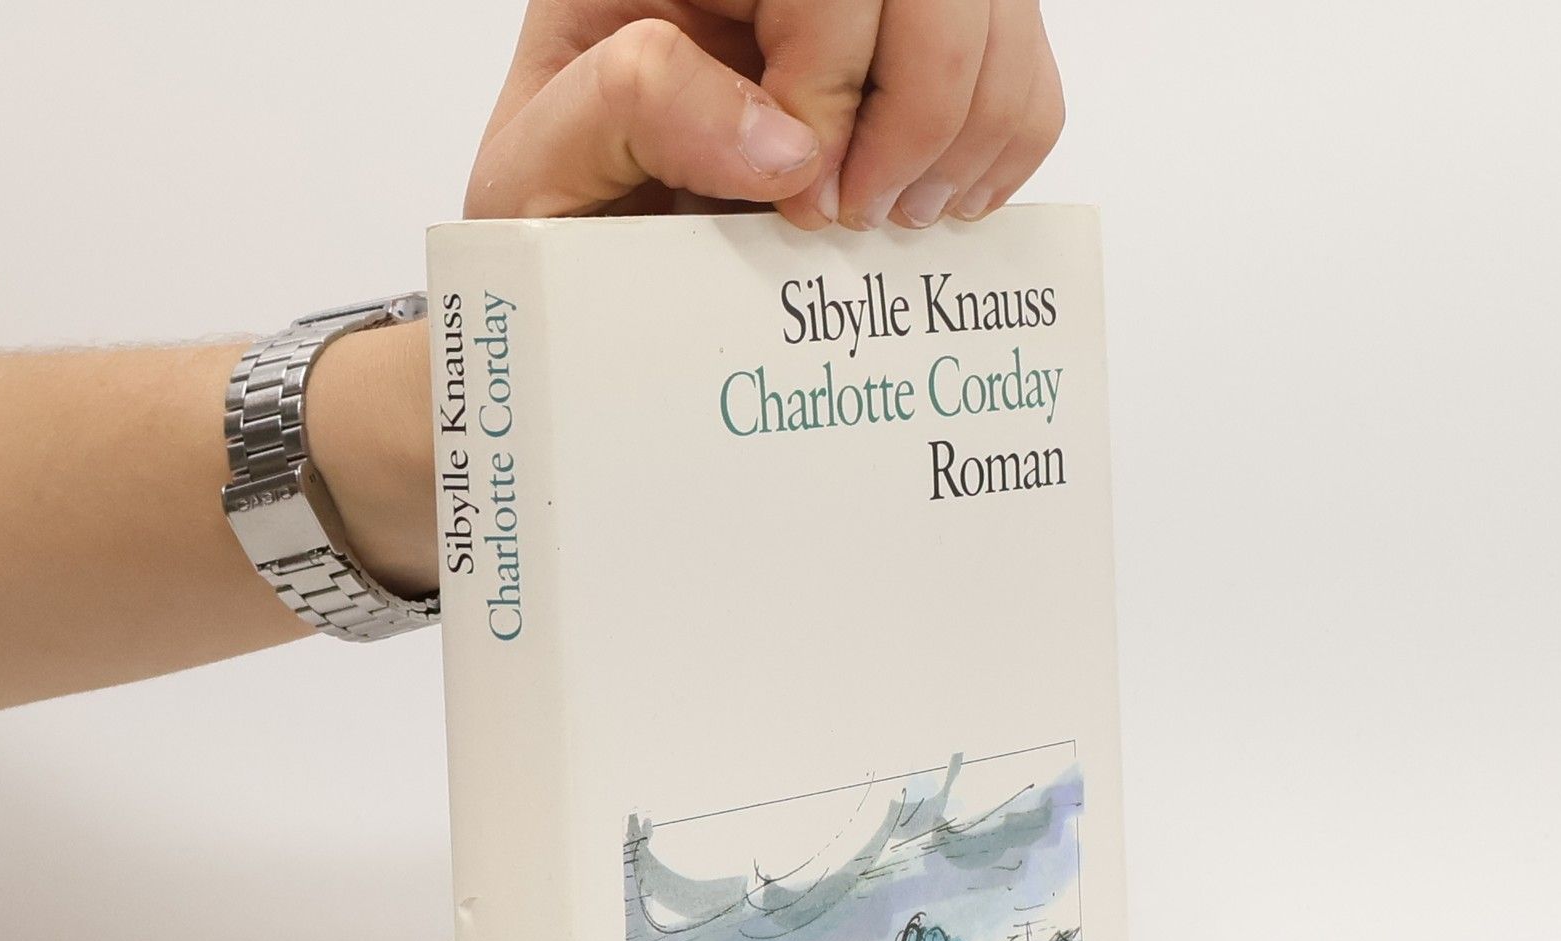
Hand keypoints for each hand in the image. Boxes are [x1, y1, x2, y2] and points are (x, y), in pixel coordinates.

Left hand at [465, 2, 1064, 230]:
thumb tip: (788, 142)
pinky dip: (1002, 144)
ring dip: (969, 128)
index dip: (836, 78)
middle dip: (920, 104)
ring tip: (893, 219)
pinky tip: (932, 205)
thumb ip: (629, 112)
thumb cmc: (555, 229)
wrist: (584, 292)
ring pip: (994, 12)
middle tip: (857, 216)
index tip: (803, 200)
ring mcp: (863, 14)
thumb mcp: (539, 174)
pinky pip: (1022, 73)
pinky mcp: (919, 64)